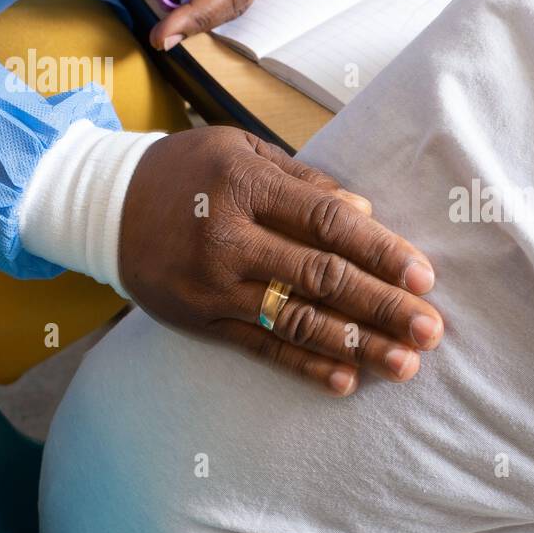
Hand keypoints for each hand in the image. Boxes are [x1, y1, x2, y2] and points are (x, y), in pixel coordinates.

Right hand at [118, 127, 443, 395]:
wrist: (102, 204)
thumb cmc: (189, 170)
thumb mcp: (243, 151)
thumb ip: (305, 182)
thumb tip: (365, 212)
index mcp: (246, 186)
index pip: (328, 223)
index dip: (380, 251)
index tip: (424, 276)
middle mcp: (229, 239)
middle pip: (320, 277)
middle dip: (382, 307)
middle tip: (430, 330)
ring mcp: (213, 285)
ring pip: (295, 320)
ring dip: (356, 345)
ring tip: (404, 365)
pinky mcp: (200, 320)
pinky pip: (260, 347)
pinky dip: (305, 366)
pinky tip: (346, 381)